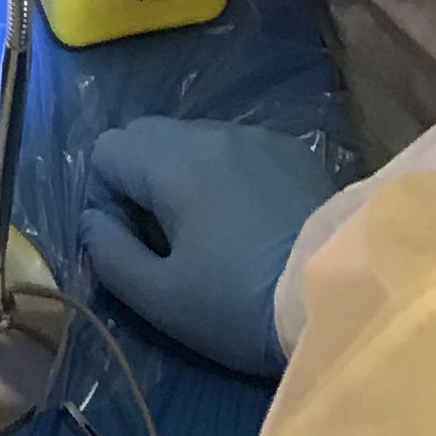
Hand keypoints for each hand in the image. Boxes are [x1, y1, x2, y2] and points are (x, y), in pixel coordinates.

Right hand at [82, 119, 343, 379]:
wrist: (341, 295)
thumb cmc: (241, 302)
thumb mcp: (162, 299)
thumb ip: (110, 255)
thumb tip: (94, 221)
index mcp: (173, 160)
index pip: (107, 150)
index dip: (106, 199)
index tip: (135, 245)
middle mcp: (212, 132)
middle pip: (148, 138)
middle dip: (142, 183)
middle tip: (169, 243)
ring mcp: (258, 137)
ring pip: (194, 143)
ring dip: (186, 179)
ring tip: (215, 237)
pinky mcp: (295, 152)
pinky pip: (238, 152)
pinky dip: (228, 178)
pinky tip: (254, 225)